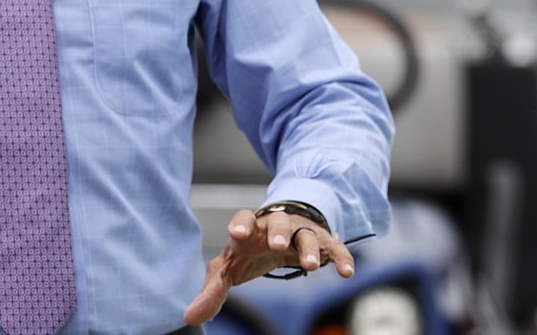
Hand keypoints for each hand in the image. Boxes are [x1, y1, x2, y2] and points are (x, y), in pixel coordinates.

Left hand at [183, 208, 356, 324]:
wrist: (279, 232)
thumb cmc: (249, 249)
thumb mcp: (228, 268)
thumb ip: (212, 290)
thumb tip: (189, 316)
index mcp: (250, 228)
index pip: (244, 219)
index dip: (240, 225)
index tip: (237, 234)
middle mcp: (275, 225)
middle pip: (277, 222)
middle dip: (278, 232)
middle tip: (277, 246)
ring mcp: (299, 231)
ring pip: (306, 234)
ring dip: (309, 247)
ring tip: (311, 266)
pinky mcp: (320, 240)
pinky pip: (332, 246)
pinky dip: (340, 257)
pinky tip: (346, 272)